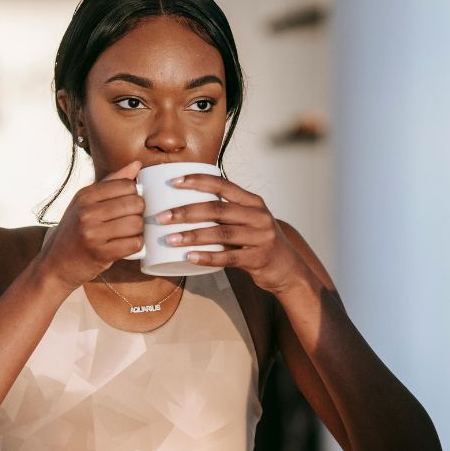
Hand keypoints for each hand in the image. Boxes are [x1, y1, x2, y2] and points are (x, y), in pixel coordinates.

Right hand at [36, 160, 145, 288]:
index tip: (130, 204)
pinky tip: (128, 245)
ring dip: (139, 231)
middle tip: (132, 220)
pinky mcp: (100, 253)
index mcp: (84, 196)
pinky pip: (134, 244)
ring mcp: (93, 233)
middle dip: (140, 213)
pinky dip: (136, 245)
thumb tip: (137, 164)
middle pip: (135, 203)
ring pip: (137, 224)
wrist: (54, 265)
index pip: (126, 185)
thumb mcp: (85, 203)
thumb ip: (112, 183)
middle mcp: (87, 212)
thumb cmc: (74, 232)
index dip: (135, 194)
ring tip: (129, 233)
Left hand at [156, 174, 308, 293]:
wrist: (288, 269)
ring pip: (221, 233)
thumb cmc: (259, 242)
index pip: (222, 184)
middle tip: (161, 217)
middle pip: (217, 209)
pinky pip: (228, 258)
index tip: (174, 182)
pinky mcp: (258, 259)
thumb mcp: (248, 219)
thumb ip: (226, 211)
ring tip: (169, 239)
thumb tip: (186, 204)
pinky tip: (189, 257)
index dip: (197, 181)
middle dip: (186, 212)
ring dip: (192, 236)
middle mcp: (258, 216)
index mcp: (253, 201)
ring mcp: (260, 237)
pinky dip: (207, 257)